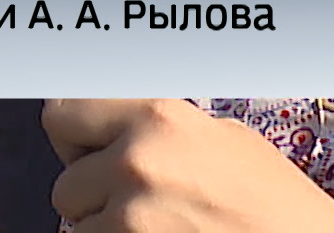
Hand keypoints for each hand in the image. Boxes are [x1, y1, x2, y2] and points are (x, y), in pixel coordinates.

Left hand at [43, 99, 333, 232]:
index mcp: (157, 117)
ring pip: (78, 228)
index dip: (76, 137)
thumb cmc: (270, 200)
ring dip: (106, 229)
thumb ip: (157, 126)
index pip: (62, 113)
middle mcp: (136, 161)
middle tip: (131, 198)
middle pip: (64, 182)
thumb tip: (110, 125)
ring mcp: (131, 217)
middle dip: (90, 194)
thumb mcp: (219, 136)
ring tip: (158, 224)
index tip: (90, 149)